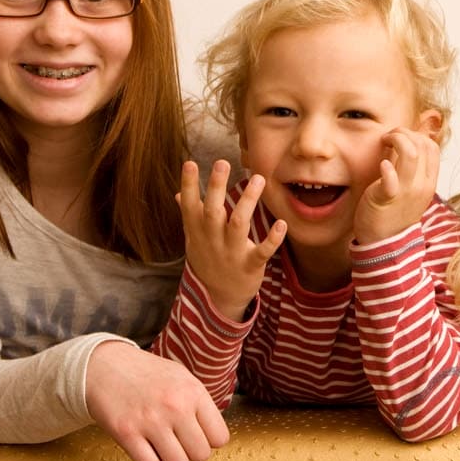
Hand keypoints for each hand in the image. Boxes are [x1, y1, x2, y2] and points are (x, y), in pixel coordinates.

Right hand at [86, 341, 229, 460]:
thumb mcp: (183, 379)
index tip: (197, 434)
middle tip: (179, 441)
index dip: (210, 440)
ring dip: (171, 460)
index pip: (220, 438)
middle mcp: (175, 407)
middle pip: (201, 455)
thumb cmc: (148, 375)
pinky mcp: (126, 433)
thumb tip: (215, 437)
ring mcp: (151, 421)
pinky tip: (146, 447)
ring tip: (163, 444)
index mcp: (194, 392)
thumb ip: (201, 405)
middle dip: (191, 452)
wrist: (104, 366)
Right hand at [177, 160, 284, 321]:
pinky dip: (272, 239)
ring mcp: (231, 252)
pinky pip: (262, 251)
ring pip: (238, 223)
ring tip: (259, 179)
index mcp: (198, 232)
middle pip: (212, 210)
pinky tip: (282, 223)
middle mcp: (212, 240)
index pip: (189, 206)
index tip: (189, 163)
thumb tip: (178, 194)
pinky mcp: (251, 265)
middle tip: (222, 162)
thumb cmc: (208, 261)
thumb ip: (189, 216)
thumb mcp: (193, 239)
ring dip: (248, 201)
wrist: (219, 298)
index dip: (188, 185)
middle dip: (215, 187)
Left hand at [353, 127, 440, 244]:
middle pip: (422, 145)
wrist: (385, 242)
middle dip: (404, 133)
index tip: (399, 137)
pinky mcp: (386, 198)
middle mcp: (421, 186)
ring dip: (396, 139)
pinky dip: (387, 167)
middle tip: (388, 137)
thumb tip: (405, 140)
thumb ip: (409, 165)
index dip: (415, 135)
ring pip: (410, 153)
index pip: (432, 147)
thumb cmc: (394, 211)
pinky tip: (382, 165)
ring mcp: (405, 192)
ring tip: (384, 141)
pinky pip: (391, 179)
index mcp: (429, 182)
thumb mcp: (410, 187)